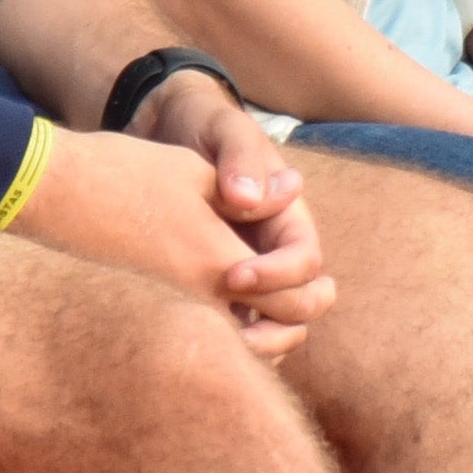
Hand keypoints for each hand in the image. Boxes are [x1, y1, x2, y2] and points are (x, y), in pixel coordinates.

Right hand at [11, 119, 330, 363]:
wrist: (42, 193)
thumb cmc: (119, 172)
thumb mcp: (190, 170)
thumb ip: (246, 192)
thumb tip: (295, 189)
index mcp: (219, 262)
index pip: (292, 297)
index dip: (312, 293)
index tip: (319, 285)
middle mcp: (194, 302)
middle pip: (269, 340)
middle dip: (291, 328)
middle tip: (299, 313)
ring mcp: (161, 319)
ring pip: (230, 356)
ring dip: (254, 344)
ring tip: (263, 325)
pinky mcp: (133, 326)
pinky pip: (189, 351)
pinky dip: (213, 348)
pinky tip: (215, 325)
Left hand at [134, 77, 333, 353]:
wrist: (166, 129)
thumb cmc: (201, 124)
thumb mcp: (222, 129)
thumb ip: (240, 159)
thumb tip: (251, 198)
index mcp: (288, 216)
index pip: (306, 262)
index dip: (278, 276)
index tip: (232, 276)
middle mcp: (278, 250)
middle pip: (305, 303)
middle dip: (276, 317)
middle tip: (227, 318)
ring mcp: (255, 273)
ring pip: (279, 326)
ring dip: (259, 343)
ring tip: (216, 347)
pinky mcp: (222, 289)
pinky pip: (241, 329)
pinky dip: (230, 345)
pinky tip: (195, 345)